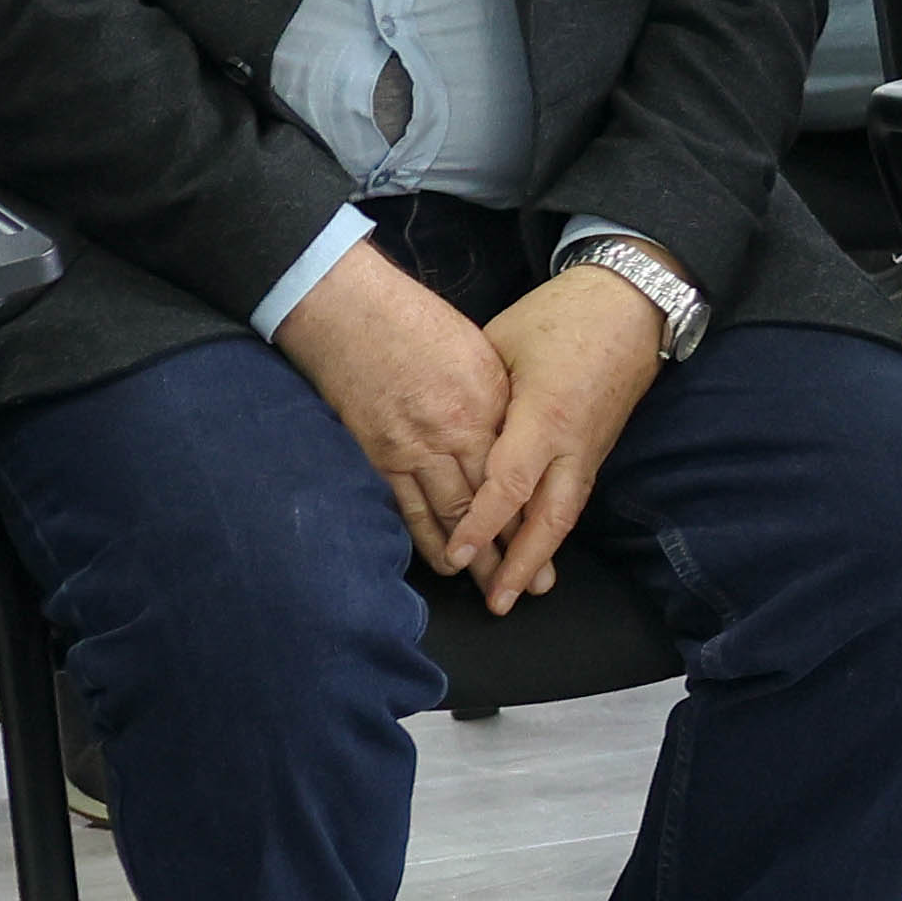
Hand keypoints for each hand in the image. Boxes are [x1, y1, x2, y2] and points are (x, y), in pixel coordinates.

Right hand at [276, 240, 512, 561]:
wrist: (349, 312)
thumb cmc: (413, 321)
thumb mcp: (477, 352)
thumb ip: (496, 400)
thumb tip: (511, 434)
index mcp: (490, 403)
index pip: (521, 471)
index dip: (536, 511)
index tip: (552, 540)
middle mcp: (459, 431)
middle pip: (494, 503)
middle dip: (514, 549)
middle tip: (534, 585)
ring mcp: (417, 447)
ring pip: (453, 516)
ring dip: (474, 557)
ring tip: (492, 588)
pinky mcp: (380, 456)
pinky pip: (407, 509)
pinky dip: (427, 539)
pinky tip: (444, 562)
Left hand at [437, 265, 669, 611]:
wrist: (631, 303)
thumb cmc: (561, 315)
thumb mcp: (504, 341)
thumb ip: (478, 394)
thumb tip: (446, 432)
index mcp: (545, 414)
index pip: (509, 485)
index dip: (482, 524)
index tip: (457, 555)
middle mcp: (573, 443)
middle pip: (549, 519)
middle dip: (521, 565)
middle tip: (498, 602)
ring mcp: (591, 449)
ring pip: (567, 516)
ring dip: (541, 557)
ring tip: (520, 592)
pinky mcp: (598, 448)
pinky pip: (573, 499)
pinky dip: (553, 531)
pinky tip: (537, 551)